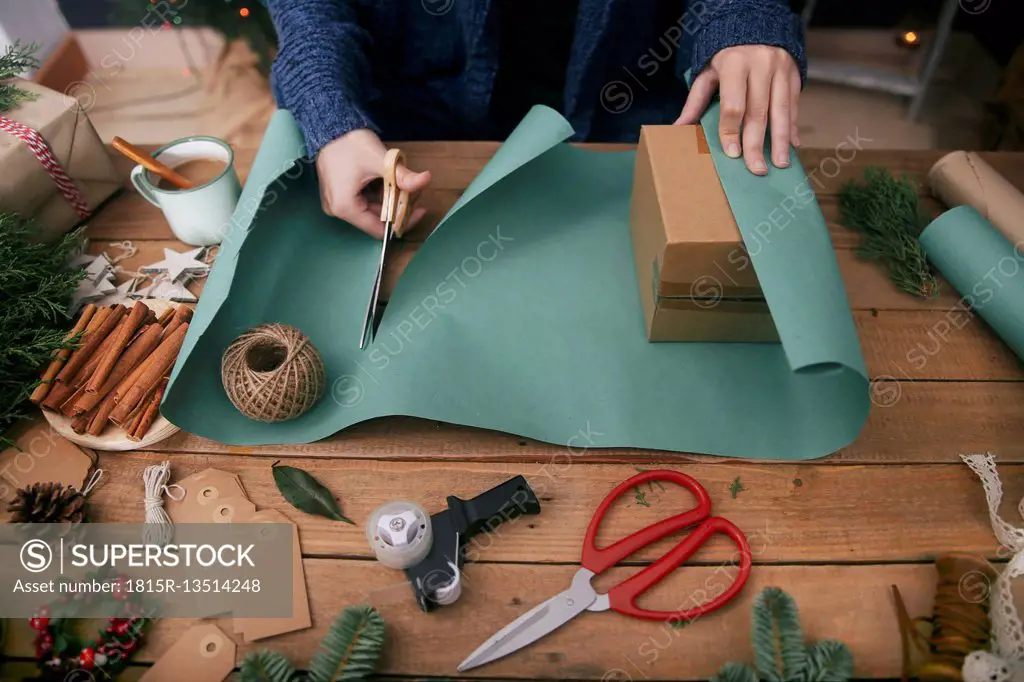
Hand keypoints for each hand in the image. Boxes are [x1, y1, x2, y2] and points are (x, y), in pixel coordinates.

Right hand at [316, 128, 431, 237]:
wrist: (328, 124)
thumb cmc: (350, 143)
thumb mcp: (380, 161)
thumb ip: (403, 176)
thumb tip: (426, 179)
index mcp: (345, 208)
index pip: (380, 229)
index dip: (403, 222)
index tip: (420, 210)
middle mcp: (338, 210)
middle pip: (376, 219)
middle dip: (398, 206)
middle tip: (414, 191)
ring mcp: (337, 202)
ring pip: (372, 209)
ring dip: (390, 198)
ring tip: (404, 182)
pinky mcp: (339, 194)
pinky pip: (364, 200)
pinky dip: (379, 193)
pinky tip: (390, 180)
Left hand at [676, 45, 800, 175]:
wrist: (755, 25)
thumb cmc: (725, 57)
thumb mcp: (707, 73)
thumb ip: (695, 101)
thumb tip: (678, 129)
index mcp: (734, 64)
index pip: (733, 105)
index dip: (731, 131)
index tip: (732, 154)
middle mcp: (760, 64)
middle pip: (758, 112)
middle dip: (757, 144)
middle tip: (757, 169)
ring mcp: (781, 68)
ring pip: (781, 110)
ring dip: (781, 140)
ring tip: (780, 164)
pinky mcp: (794, 73)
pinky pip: (793, 104)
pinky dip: (792, 126)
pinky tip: (792, 145)